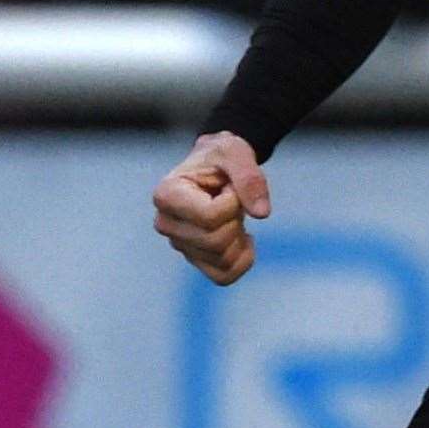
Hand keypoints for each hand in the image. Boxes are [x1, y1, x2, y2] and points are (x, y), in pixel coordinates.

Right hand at [151, 132, 271, 285]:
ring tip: (233, 212)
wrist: (216, 165)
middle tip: (232, 198)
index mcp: (167, 195)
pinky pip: (224, 276)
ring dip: (240, 235)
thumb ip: (249, 177)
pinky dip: (243, 260)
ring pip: (222, 259)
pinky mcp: (195, 257)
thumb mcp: (236, 151)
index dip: (233, 201)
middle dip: (237, 218)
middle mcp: (166, 223)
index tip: (229, 185)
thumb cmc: (221, 155)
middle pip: (215, 241)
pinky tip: (244, 238)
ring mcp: (179, 243)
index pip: (209, 217)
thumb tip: (262, 214)